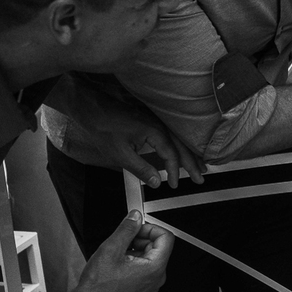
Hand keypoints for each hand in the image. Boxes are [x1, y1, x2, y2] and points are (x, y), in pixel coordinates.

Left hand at [57, 75, 205, 188]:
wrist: (91, 107)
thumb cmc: (103, 126)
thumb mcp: (120, 154)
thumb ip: (140, 169)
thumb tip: (155, 181)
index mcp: (155, 131)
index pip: (172, 155)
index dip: (175, 172)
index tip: (174, 184)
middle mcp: (159, 124)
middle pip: (182, 146)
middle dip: (193, 163)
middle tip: (200, 177)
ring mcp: (156, 120)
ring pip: (179, 139)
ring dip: (189, 153)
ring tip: (198, 165)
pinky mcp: (151, 119)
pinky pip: (172, 134)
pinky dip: (180, 144)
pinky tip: (181, 149)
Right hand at [75, 210, 173, 291]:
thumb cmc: (97, 287)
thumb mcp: (111, 249)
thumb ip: (127, 229)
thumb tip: (135, 217)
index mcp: (154, 268)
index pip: (166, 237)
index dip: (151, 228)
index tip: (138, 227)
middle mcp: (156, 280)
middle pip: (158, 248)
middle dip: (142, 239)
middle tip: (125, 239)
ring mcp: (149, 288)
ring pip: (150, 261)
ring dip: (136, 252)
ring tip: (118, 254)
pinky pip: (144, 273)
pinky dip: (134, 265)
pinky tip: (118, 266)